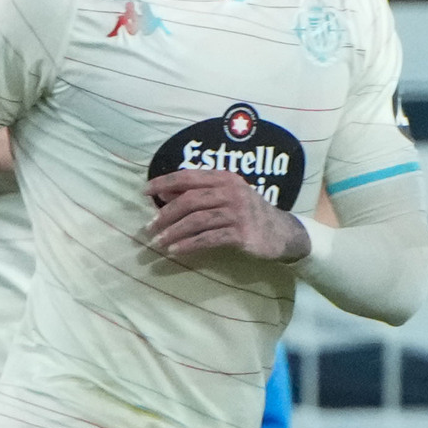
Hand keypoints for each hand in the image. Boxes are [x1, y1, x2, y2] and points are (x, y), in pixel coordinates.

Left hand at [145, 168, 307, 264]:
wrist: (282, 233)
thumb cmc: (249, 213)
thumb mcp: (226, 196)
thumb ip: (198, 192)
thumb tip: (164, 193)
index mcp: (225, 178)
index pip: (188, 176)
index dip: (164, 182)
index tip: (145, 191)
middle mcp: (232, 192)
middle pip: (190, 200)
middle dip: (166, 213)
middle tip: (150, 227)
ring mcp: (238, 212)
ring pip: (197, 220)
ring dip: (174, 231)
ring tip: (159, 242)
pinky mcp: (242, 233)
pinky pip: (209, 238)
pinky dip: (189, 244)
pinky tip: (176, 250)